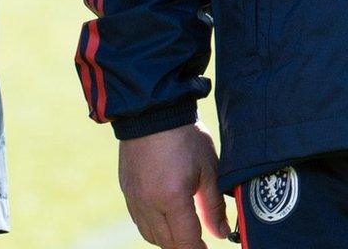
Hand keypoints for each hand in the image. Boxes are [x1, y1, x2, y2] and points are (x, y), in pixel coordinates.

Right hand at [118, 122, 229, 247]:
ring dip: (167, 239)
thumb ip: (214, 205)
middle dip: (184, 246)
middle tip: (198, 242)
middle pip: (167, 243)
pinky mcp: (126, 190)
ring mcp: (134, 198)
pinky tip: (165, 218)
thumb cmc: (185, 137)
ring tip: (183, 232)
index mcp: (172, 198)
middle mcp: (149, 203)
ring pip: (150, 235)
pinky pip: (139, 220)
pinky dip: (152, 227)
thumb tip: (220, 233)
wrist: (153, 111)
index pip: (186, 241)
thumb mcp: (208, 169)